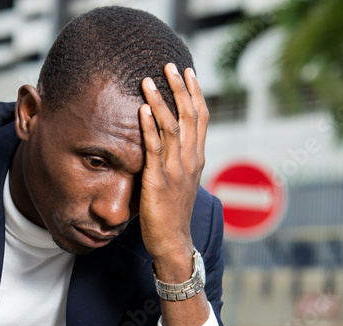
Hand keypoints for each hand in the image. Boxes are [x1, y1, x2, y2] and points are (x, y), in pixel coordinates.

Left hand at [138, 63, 208, 279]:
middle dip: (179, 89)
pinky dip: (149, 128)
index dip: (195, 93)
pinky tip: (142, 110)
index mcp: (197, 159)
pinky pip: (155, 150)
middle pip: (190, 116)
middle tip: (169, 65)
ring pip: (172, 128)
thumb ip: (176, 160)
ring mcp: (176, 171)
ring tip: (149, 81)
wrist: (173, 242)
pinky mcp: (159, 182)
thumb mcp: (179, 182)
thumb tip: (165, 142)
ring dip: (161, 102)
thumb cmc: (172, 213)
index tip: (187, 71)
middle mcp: (191, 161)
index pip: (201, 118)